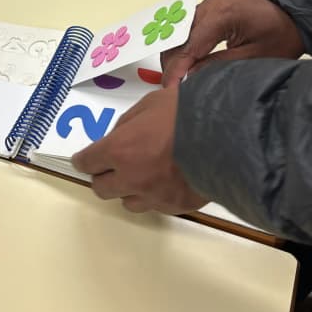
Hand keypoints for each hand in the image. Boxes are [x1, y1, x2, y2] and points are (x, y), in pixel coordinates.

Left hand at [72, 86, 207, 214]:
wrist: (227, 135)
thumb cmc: (186, 112)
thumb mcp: (149, 104)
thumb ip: (127, 124)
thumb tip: (117, 137)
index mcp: (120, 150)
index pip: (87, 162)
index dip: (83, 160)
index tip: (84, 159)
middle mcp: (131, 178)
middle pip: (101, 188)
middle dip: (103, 176)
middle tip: (111, 166)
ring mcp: (154, 196)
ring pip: (127, 202)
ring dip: (128, 189)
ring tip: (142, 175)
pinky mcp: (176, 206)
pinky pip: (156, 206)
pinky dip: (155, 195)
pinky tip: (167, 181)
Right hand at [161, 0, 304, 85]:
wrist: (292, 14)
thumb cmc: (280, 35)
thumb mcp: (252, 58)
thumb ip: (217, 66)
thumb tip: (188, 78)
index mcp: (221, 14)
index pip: (189, 46)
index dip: (176, 70)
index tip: (170, 91)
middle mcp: (209, 5)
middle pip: (177, 37)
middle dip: (172, 64)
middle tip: (173, 89)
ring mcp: (207, 4)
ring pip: (178, 33)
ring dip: (175, 56)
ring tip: (177, 80)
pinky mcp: (207, 9)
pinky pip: (186, 29)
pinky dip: (182, 47)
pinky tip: (184, 65)